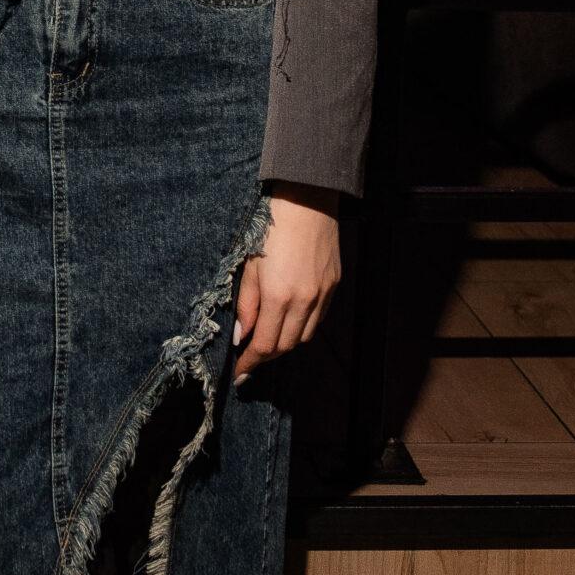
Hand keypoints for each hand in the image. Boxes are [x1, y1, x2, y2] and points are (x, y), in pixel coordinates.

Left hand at [233, 181, 341, 381]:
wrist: (306, 201)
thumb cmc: (269, 229)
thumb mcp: (249, 266)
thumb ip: (246, 304)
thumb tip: (242, 335)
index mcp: (278, 296)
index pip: (265, 344)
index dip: (251, 361)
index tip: (240, 373)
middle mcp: (304, 301)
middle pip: (286, 346)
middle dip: (266, 356)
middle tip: (251, 356)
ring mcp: (323, 294)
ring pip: (305, 336)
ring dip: (286, 343)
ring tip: (269, 339)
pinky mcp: (334, 285)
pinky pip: (318, 318)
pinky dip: (303, 326)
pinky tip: (290, 320)